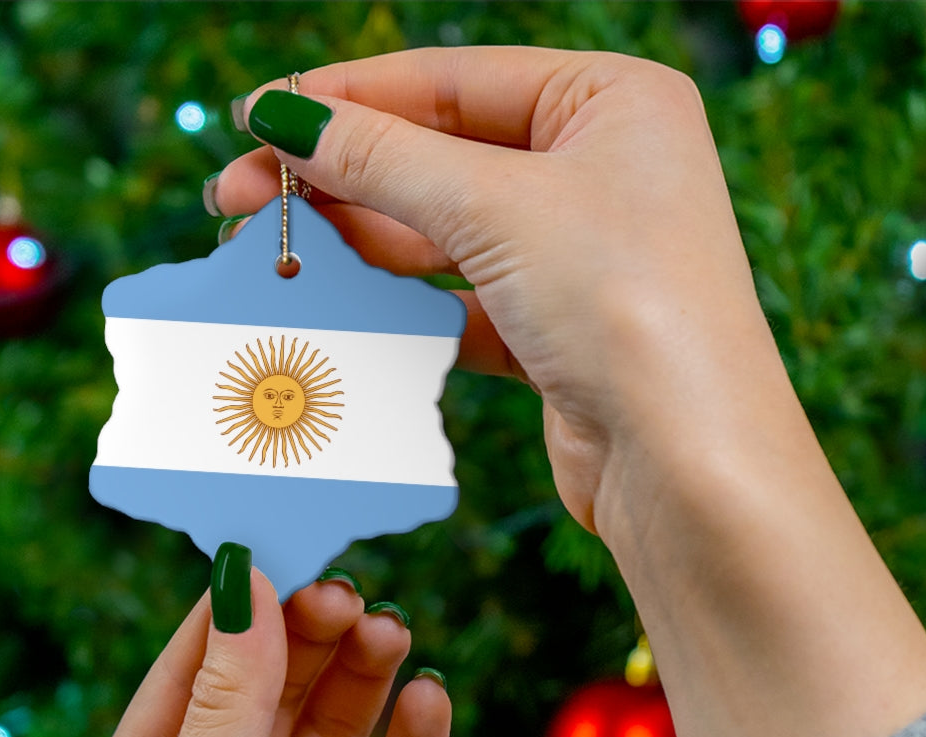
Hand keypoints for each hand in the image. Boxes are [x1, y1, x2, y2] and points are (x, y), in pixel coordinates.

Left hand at [72, 568, 448, 736]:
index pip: (192, 674)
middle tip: (352, 593)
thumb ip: (227, 708)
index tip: (284, 546)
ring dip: (364, 681)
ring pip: (335, 736)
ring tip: (394, 633)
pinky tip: (431, 701)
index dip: (237, 611)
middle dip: (310, 640)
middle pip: (272, 695)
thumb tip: (244, 586)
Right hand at [214, 47, 776, 534]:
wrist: (686, 465)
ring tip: (279, 252)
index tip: (256, 118)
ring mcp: (581, 256)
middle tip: (239, 198)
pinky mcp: (559, 332)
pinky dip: (406, 305)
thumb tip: (285, 119)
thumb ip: (384, 159)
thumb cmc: (625, 307)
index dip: (346, 98)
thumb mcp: (497, 208)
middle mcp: (603, 170)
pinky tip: (343, 307)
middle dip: (342, 177)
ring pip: (448, 233)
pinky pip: (463, 301)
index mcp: (612, 102)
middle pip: (442, 157)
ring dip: (364, 243)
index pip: (451, 81)